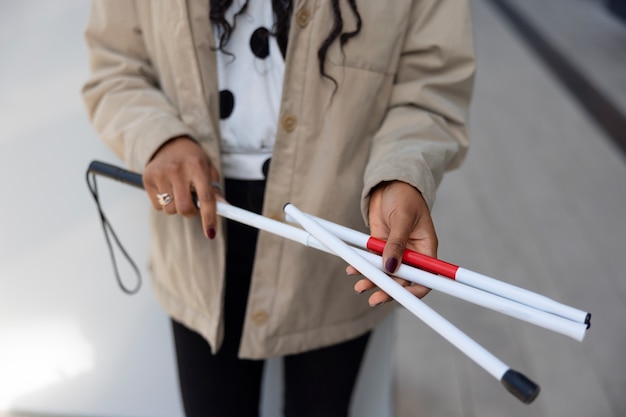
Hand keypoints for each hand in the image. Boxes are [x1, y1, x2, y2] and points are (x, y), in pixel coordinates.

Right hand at [143, 136, 221, 238]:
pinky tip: (167, 189)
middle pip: (184, 208)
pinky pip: (157, 206)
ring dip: (176, 208)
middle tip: (193, 205)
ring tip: (179, 193)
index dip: (209, 217)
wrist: (170, 143)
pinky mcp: (147, 178)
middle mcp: (177, 169)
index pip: (205, 197)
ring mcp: (160, 173)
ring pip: (169, 210)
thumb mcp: (208, 171)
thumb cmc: (193, 160)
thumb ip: (215, 192)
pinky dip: (164, 203)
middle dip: (190, 213)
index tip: (211, 233)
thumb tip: (225, 210)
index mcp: (197, 166)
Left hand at [349, 181, 435, 304]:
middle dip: (388, 289)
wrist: (389, 183)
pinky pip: (372, 262)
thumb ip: (396, 243)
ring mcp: (395, 252)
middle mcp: (412, 254)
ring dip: (372, 281)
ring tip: (359, 286)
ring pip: (385, 274)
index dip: (415, 290)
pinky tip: (352, 269)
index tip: (400, 295)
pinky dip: (362, 267)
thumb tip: (390, 267)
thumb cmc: (404, 196)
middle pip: (402, 280)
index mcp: (426, 248)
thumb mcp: (402, 218)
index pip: (426, 277)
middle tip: (373, 297)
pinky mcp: (380, 247)